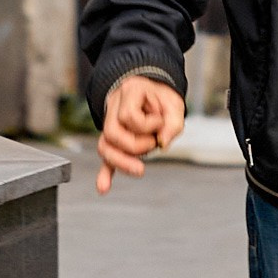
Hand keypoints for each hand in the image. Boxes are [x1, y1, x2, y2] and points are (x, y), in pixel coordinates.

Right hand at [96, 74, 185, 193]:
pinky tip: (103, 187)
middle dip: (134, 146)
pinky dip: (105, 173)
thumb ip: (173, 123)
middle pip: (111, 133)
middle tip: (153, 142)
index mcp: (130, 92)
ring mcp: (110, 123)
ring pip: (104, 145)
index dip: (146, 125)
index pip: (128, 116)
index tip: (160, 123)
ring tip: (139, 170)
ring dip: (122, 161)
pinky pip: (106, 156)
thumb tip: (163, 144)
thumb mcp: (174, 104)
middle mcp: (114, 106)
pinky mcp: (113, 138)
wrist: (154, 90)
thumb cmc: (163, 97)